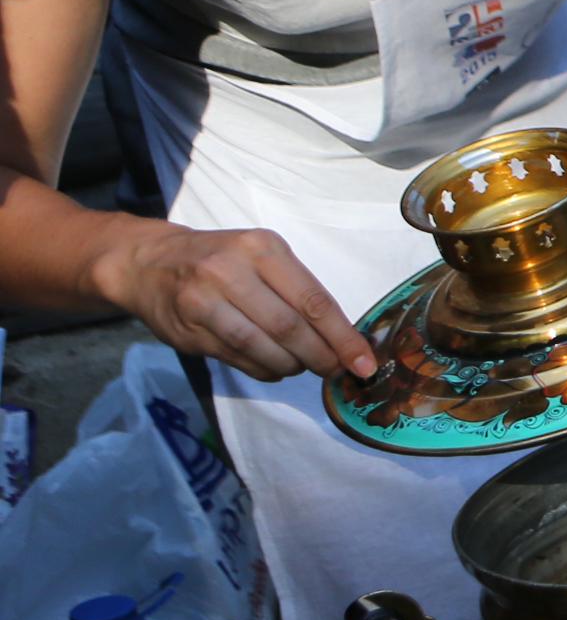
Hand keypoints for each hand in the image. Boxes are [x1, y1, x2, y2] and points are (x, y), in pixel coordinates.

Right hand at [94, 222, 372, 382]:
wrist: (147, 262)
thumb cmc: (220, 259)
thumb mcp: (260, 255)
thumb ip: (296, 289)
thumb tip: (342, 335)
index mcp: (261, 248)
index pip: (312, 300)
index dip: (342, 337)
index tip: (364, 362)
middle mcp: (230, 272)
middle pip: (289, 328)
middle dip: (320, 357)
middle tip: (336, 371)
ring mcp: (204, 302)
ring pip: (261, 347)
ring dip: (291, 366)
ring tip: (303, 367)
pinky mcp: (187, 330)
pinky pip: (238, 357)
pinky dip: (264, 369)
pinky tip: (275, 368)